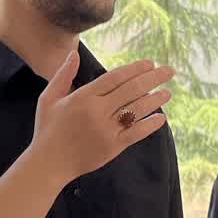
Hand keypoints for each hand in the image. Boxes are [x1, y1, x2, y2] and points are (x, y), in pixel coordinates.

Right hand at [30, 50, 173, 183]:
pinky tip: (161, 118)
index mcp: (83, 97)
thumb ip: (63, 75)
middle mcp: (97, 112)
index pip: (115, 77)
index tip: (150, 63)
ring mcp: (106, 130)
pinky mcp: (112, 147)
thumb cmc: (48, 129)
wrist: (48, 163)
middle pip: (131, 90)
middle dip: (153, 79)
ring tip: (168, 93)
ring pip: (136, 110)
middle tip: (169, 71)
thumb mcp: (49, 98)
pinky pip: (136, 133)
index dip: (135, 69)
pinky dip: (150, 125)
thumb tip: (74, 54)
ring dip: (155, 100)